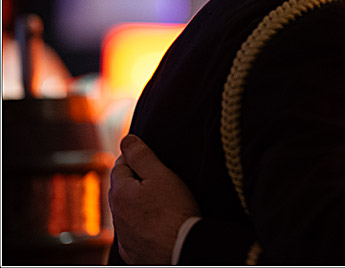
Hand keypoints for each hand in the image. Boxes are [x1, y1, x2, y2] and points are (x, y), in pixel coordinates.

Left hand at [109, 134, 200, 263]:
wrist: (181, 249)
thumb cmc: (174, 211)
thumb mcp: (161, 175)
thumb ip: (141, 155)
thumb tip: (126, 139)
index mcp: (120, 193)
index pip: (120, 166)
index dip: (134, 158)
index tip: (148, 156)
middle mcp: (116, 215)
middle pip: (120, 189)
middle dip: (133, 180)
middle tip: (155, 175)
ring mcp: (123, 236)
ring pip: (125, 211)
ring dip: (136, 203)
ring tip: (158, 199)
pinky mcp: (132, 251)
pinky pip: (133, 232)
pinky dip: (140, 224)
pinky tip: (155, 223)